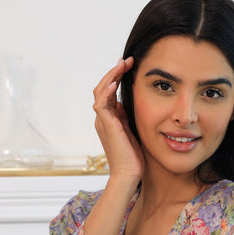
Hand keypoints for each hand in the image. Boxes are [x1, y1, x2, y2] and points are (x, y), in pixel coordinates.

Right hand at [92, 58, 144, 181]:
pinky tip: (114, 84)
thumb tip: (127, 103)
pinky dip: (106, 93)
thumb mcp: (132, 130)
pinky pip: (101, 105)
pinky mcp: (106, 126)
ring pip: (100, 92)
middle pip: (102, 87)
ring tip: (122, 65)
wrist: (129, 174)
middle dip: (114, 72)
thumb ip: (127, 116)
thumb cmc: (133, 157)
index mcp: (110, 118)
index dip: (117, 77)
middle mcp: (103, 118)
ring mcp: (103, 122)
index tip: (130, 65)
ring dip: (111, 76)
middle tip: (128, 60)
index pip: (109, 91)